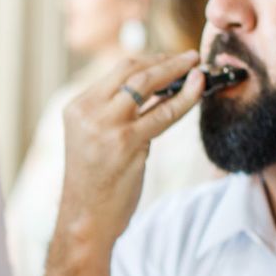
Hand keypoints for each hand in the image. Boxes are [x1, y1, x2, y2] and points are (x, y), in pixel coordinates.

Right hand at [55, 52, 204, 250]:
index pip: (116, 71)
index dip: (149, 60)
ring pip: (146, 83)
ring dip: (176, 70)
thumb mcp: (95, 139)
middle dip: (164, 59)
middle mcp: (88, 111)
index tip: (170, 60)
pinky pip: (163, 111)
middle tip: (189, 57)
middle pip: (130, 69)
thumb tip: (156, 90)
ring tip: (198, 67)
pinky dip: (185, 97)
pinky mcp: (126, 141)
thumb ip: (117, 114)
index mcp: (76, 107)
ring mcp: (105, 125)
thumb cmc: (95, 183)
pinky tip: (198, 88)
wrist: (86, 218)